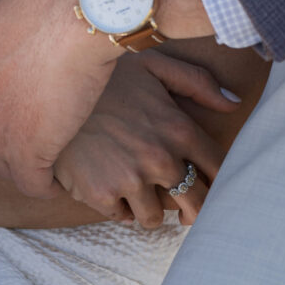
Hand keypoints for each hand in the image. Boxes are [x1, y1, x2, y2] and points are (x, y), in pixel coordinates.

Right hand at [52, 53, 227, 226]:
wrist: (49, 87)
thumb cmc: (105, 76)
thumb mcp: (153, 65)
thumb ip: (197, 82)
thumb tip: (234, 103)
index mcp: (179, 130)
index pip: (219, 170)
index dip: (219, 182)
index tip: (210, 185)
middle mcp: (160, 159)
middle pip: (197, 205)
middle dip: (194, 211)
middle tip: (185, 211)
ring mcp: (129, 179)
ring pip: (156, 219)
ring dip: (151, 210)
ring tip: (141, 196)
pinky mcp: (99, 194)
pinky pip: (122, 218)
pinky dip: (120, 209)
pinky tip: (113, 191)